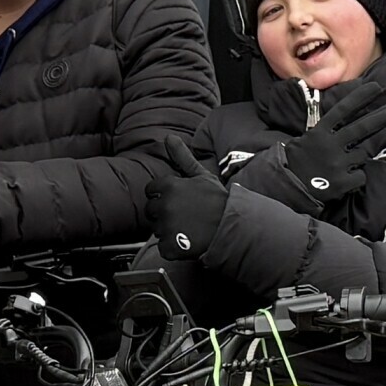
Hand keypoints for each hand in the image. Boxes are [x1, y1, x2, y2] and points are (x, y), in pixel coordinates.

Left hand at [149, 136, 225, 261]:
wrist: (233, 226)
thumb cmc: (219, 201)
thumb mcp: (201, 175)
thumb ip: (182, 157)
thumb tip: (169, 137)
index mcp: (169, 186)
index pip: (151, 191)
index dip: (163, 196)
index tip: (179, 201)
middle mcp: (164, 205)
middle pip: (151, 211)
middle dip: (164, 214)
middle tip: (185, 216)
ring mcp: (167, 227)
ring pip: (157, 230)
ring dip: (169, 231)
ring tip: (189, 228)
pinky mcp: (171, 246)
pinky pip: (163, 248)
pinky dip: (173, 248)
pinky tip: (187, 241)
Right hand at [283, 97, 385, 202]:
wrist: (288, 189)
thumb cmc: (297, 163)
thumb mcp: (305, 140)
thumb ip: (323, 131)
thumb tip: (341, 119)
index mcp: (319, 133)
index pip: (343, 110)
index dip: (360, 98)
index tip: (376, 87)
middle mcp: (330, 145)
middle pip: (361, 128)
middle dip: (381, 118)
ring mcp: (337, 164)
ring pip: (362, 155)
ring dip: (358, 158)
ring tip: (343, 165)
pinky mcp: (342, 183)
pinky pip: (360, 176)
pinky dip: (355, 178)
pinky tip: (343, 181)